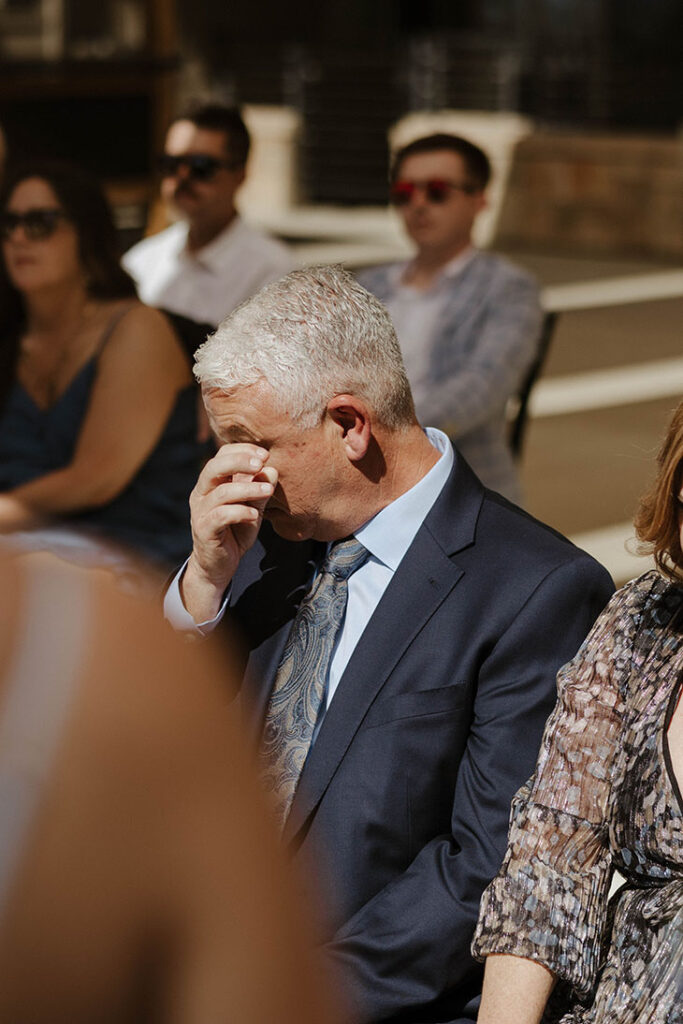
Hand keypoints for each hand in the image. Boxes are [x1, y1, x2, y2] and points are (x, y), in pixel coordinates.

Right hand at [180, 444, 276, 621]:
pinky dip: (240, 512)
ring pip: (221, 492)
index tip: (265, 454)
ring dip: (248, 488)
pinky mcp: (203, 530)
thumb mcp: (253, 508)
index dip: (242, 451)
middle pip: (214, 467)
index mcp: (212, 482)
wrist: (218, 565)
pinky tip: (255, 515)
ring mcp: (200, 511)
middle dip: (239, 461)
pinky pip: (221, 516)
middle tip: (261, 463)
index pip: (221, 455)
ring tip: (268, 491)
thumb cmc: (235, 531)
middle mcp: (202, 493)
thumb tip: (272, 469)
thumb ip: (261, 491)